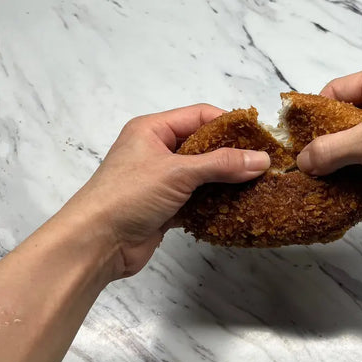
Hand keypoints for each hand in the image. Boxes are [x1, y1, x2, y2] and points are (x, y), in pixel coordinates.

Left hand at [63, 104, 269, 279]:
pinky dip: (216, 202)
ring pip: (203, 174)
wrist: (96, 244)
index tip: (261, 136)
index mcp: (153, 129)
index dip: (231, 124)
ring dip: (227, 180)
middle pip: (204, 145)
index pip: (200, 116)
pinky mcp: (166, 206)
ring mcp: (162, 180)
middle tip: (265, 163)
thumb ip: (222, 164)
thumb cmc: (129, 195)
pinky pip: (198, 198)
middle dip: (233, 154)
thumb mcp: (178, 173)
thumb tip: (263, 159)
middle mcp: (157, 150)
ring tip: (259, 184)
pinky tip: (239, 206)